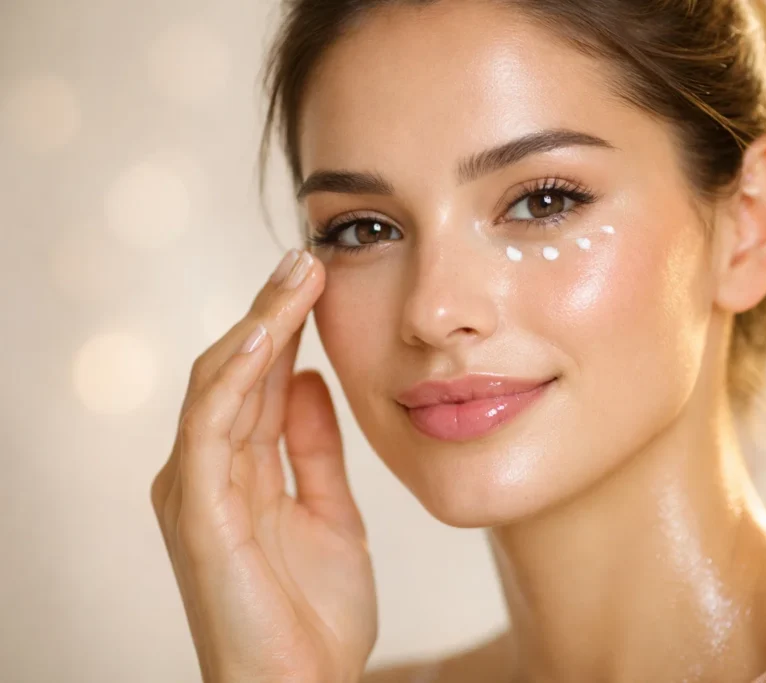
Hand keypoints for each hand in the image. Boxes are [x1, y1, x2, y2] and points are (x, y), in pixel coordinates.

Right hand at [150, 249, 377, 682]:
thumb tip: (310, 380)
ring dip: (257, 325)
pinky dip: (235, 377)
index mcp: (237, 471)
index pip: (257, 378)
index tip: (318, 274)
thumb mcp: (329, 510)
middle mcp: (207, 471)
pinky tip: (267, 336)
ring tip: (294, 277)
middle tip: (306, 256)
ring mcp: (196, 491)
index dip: (284, 324)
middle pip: (234, 369)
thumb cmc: (313, 613)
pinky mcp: (197, 515)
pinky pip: (210, 430)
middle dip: (270, 310)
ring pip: (218, 384)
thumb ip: (314, 448)